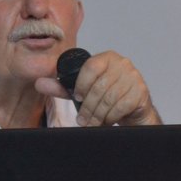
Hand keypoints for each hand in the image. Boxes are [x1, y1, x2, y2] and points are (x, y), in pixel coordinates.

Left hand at [35, 50, 160, 125]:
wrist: (133, 109)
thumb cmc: (107, 96)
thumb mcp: (83, 91)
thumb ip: (62, 87)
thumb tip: (39, 83)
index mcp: (107, 58)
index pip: (91, 66)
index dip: (82, 84)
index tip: (78, 97)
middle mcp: (122, 63)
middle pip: (99, 86)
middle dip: (88, 107)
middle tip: (83, 120)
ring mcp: (133, 77)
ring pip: (109, 98)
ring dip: (98, 115)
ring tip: (93, 123)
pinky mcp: (141, 91)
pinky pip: (121, 105)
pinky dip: (111, 116)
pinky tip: (107, 120)